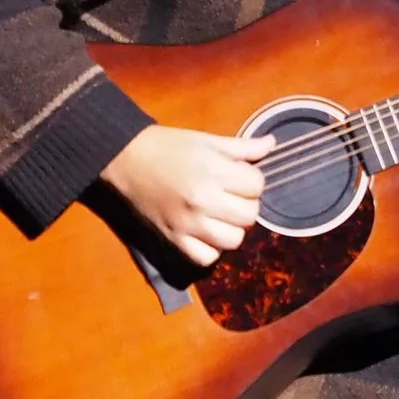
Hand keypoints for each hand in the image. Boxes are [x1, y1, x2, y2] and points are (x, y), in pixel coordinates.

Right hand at [100, 125, 273, 267]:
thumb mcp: (206, 140)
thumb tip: (271, 144)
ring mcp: (188, 224)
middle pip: (249, 215)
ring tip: (220, 216)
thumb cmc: (169, 146)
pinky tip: (206, 233)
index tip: (238, 177)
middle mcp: (203, 200)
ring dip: (231, 229)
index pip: (257, 186)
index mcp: (213, 171)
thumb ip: (242, 147)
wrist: (127, 159)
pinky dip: (211, 249)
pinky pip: (206, 258)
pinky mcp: (174, 239)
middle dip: (245, 204)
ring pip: (233, 240)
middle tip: (230, 196)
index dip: (252, 181)